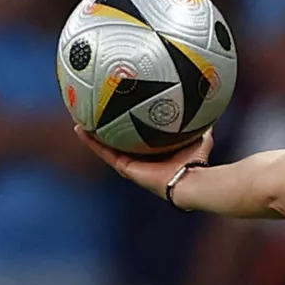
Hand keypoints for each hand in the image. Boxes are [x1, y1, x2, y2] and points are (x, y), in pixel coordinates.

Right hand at [73, 125, 213, 198]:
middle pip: (120, 143)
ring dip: (94, 136)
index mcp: (157, 154)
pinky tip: (80, 128)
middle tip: (96, 115)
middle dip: (109, 131)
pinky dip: (91, 142)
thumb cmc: (198, 162)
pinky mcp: (125, 169)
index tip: (123, 113)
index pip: (140, 138)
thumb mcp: (200, 136)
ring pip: (107, 148)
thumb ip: (201, 122)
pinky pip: (104, 152)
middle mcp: (143, 160)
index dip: (131, 127)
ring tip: (80, 121)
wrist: (190, 181)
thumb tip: (205, 102)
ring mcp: (132, 166)